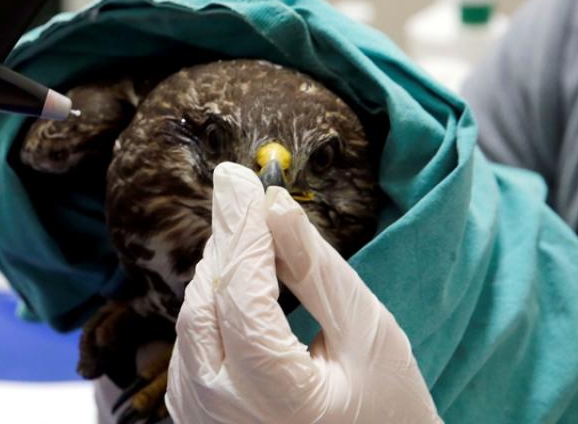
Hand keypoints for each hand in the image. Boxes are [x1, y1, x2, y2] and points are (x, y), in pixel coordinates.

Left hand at [166, 163, 439, 423]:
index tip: (238, 177)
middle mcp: (223, 413)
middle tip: (248, 198)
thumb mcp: (367, 333)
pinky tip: (241, 289)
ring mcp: (200, 420)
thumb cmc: (388, 407)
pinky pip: (189, 347)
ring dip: (219, 275)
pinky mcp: (192, 418)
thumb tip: (273, 204)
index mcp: (277, 398)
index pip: (241, 291)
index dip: (240, 228)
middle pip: (206, 302)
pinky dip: (212, 310)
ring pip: (191, 321)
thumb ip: (314, 268)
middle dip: (228, 246)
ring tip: (256, 244)